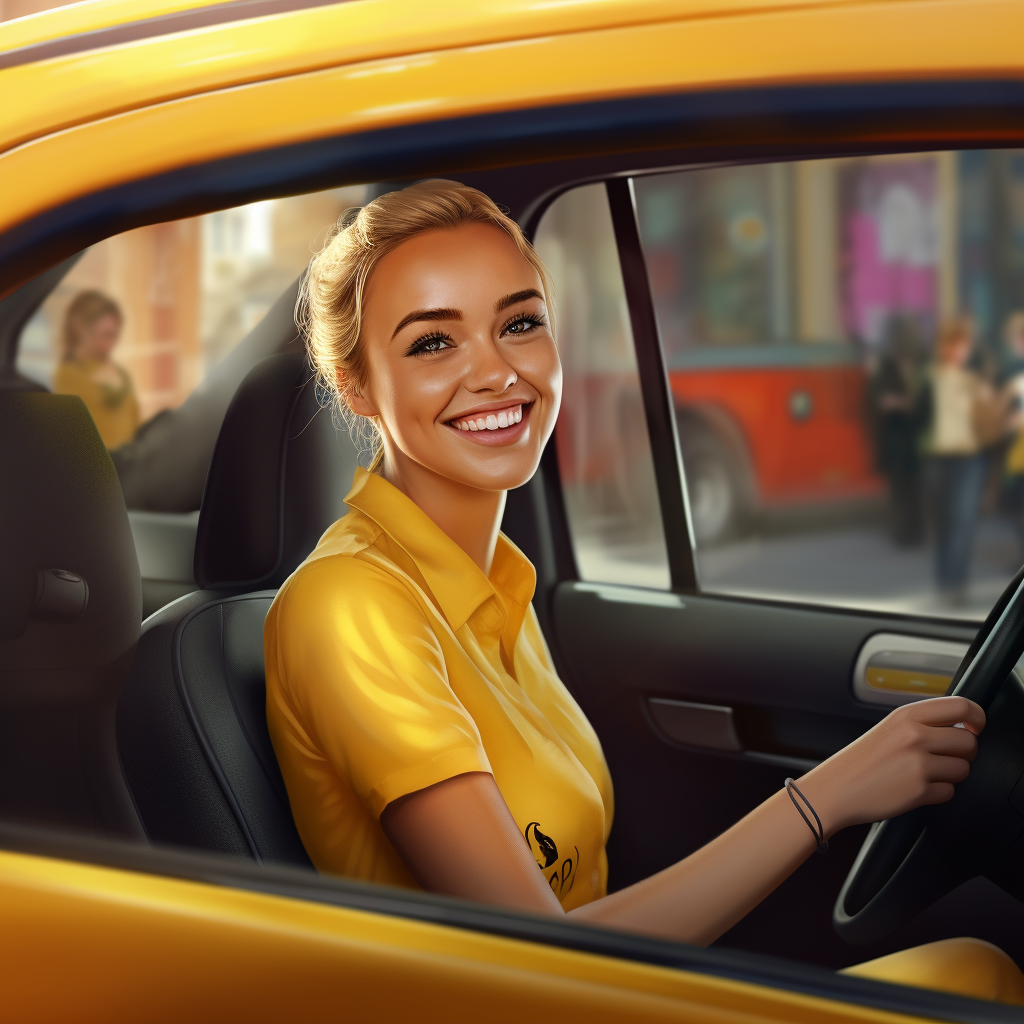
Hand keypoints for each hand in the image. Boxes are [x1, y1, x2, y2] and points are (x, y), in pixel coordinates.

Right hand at [798, 696, 984, 835]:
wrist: (835, 788)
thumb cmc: (861, 759)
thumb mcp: (889, 728)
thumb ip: (923, 722)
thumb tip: (963, 725)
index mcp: (907, 715)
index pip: (962, 706)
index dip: (977, 718)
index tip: (975, 727)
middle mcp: (915, 736)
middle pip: (969, 742)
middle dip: (963, 753)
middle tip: (945, 757)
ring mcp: (918, 764)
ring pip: (964, 769)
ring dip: (951, 774)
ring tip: (925, 773)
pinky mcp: (920, 791)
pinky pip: (950, 792)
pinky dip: (938, 793)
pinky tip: (916, 788)